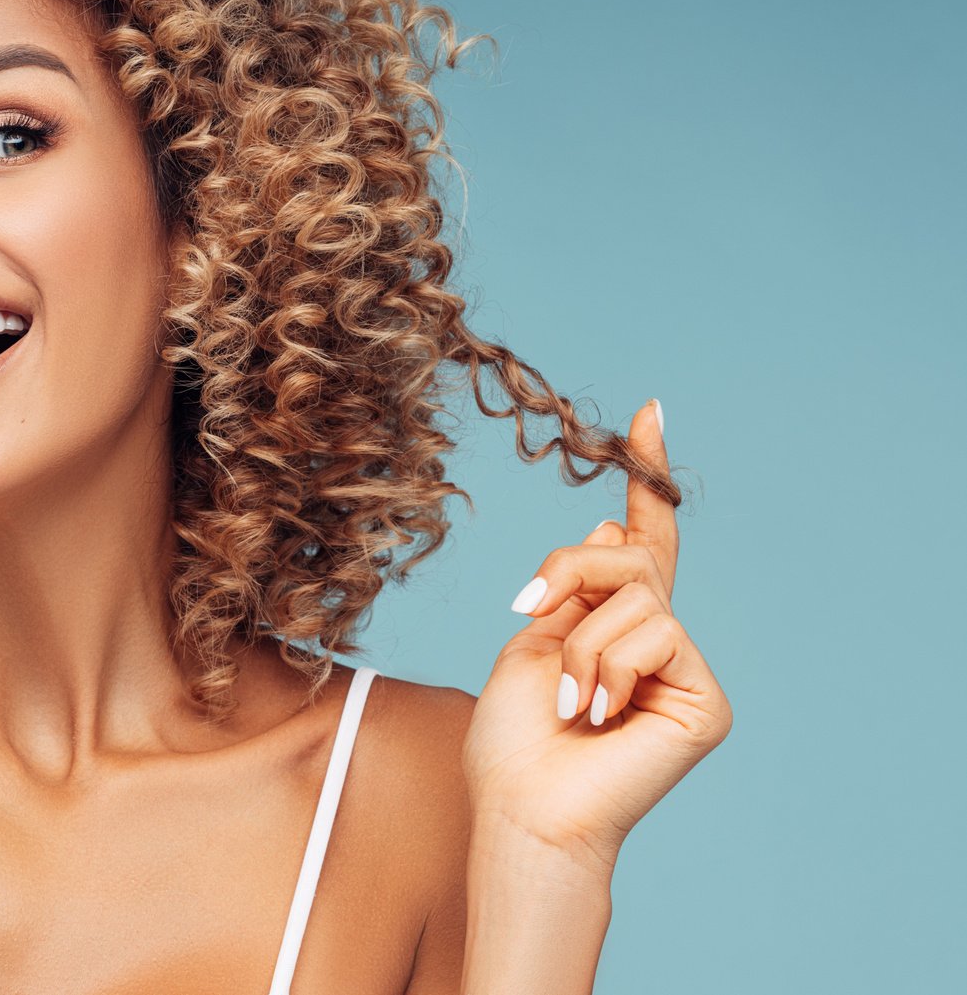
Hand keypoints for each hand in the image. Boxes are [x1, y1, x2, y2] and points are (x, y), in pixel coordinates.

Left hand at [461, 398, 732, 873]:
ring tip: (568, 702)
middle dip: (568, 573)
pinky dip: (606, 669)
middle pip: (627, 551)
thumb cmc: (514, 738)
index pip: (639, 537)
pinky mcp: (705, 698)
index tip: (649, 413)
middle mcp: (656, 637)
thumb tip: (609, 524)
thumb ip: (576, 585)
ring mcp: (684, 667)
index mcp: (610, 620)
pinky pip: (655, 633)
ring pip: (634, 593)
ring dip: (577, 642)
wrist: (523, 806)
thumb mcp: (532, 636)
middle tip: (529, 617)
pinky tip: (598, 716)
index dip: (645, 477)